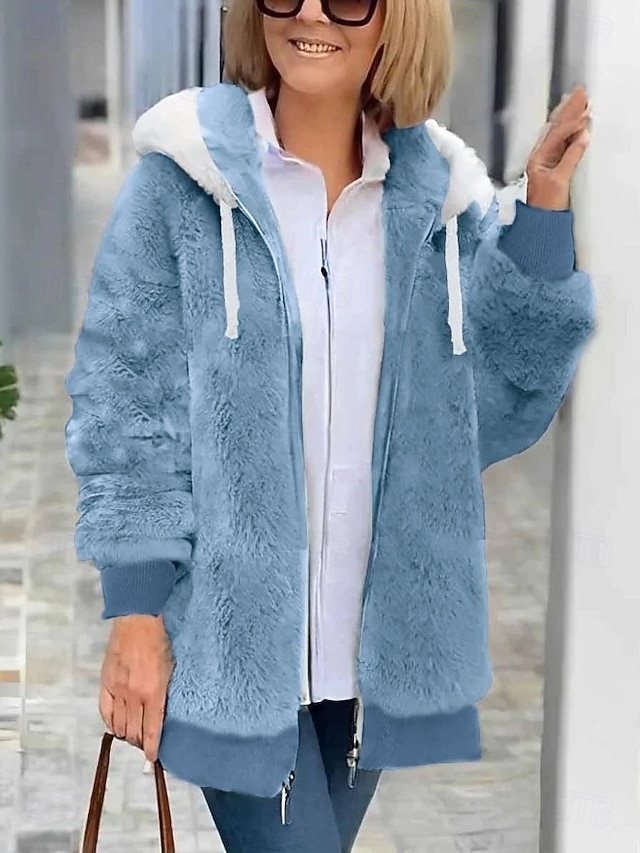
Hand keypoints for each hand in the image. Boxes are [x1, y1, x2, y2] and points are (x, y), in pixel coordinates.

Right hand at [99, 614, 173, 763]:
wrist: (137, 623)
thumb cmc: (159, 642)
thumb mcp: (170, 669)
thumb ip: (163, 694)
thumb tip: (160, 715)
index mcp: (153, 693)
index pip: (152, 730)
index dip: (152, 748)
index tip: (153, 758)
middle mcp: (134, 696)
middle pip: (134, 732)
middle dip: (140, 742)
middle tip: (144, 742)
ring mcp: (118, 691)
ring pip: (119, 726)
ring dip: (126, 734)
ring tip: (132, 733)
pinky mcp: (105, 684)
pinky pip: (105, 712)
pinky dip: (110, 723)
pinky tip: (116, 725)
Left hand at [526, 85, 591, 209]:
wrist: (542, 223)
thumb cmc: (544, 206)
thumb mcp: (559, 180)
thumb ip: (571, 157)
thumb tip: (582, 137)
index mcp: (538, 158)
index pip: (556, 134)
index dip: (571, 123)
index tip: (584, 113)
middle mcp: (541, 157)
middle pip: (558, 129)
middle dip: (570, 110)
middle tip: (581, 93)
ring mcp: (549, 162)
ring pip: (562, 133)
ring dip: (572, 117)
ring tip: (582, 101)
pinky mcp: (557, 167)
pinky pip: (566, 143)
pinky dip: (574, 131)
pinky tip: (580, 124)